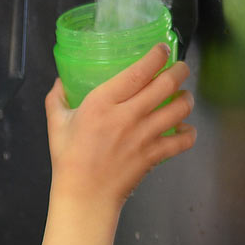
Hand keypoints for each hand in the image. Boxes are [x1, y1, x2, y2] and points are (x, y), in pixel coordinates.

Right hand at [47, 44, 195, 209]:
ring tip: (182, 96)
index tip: (162, 49)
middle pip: (167, 84)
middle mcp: (127, 116)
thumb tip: (61, 80)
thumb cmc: (69, 159)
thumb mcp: (56, 123)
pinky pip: (183, 140)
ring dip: (186, 98)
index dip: (156, 56)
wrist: (84, 196)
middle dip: (180, 71)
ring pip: (180, 109)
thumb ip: (57, 98)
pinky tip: (183, 129)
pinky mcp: (154, 155)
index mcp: (102, 103)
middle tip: (180, 68)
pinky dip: (189, 132)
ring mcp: (144, 136)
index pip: (138, 71)